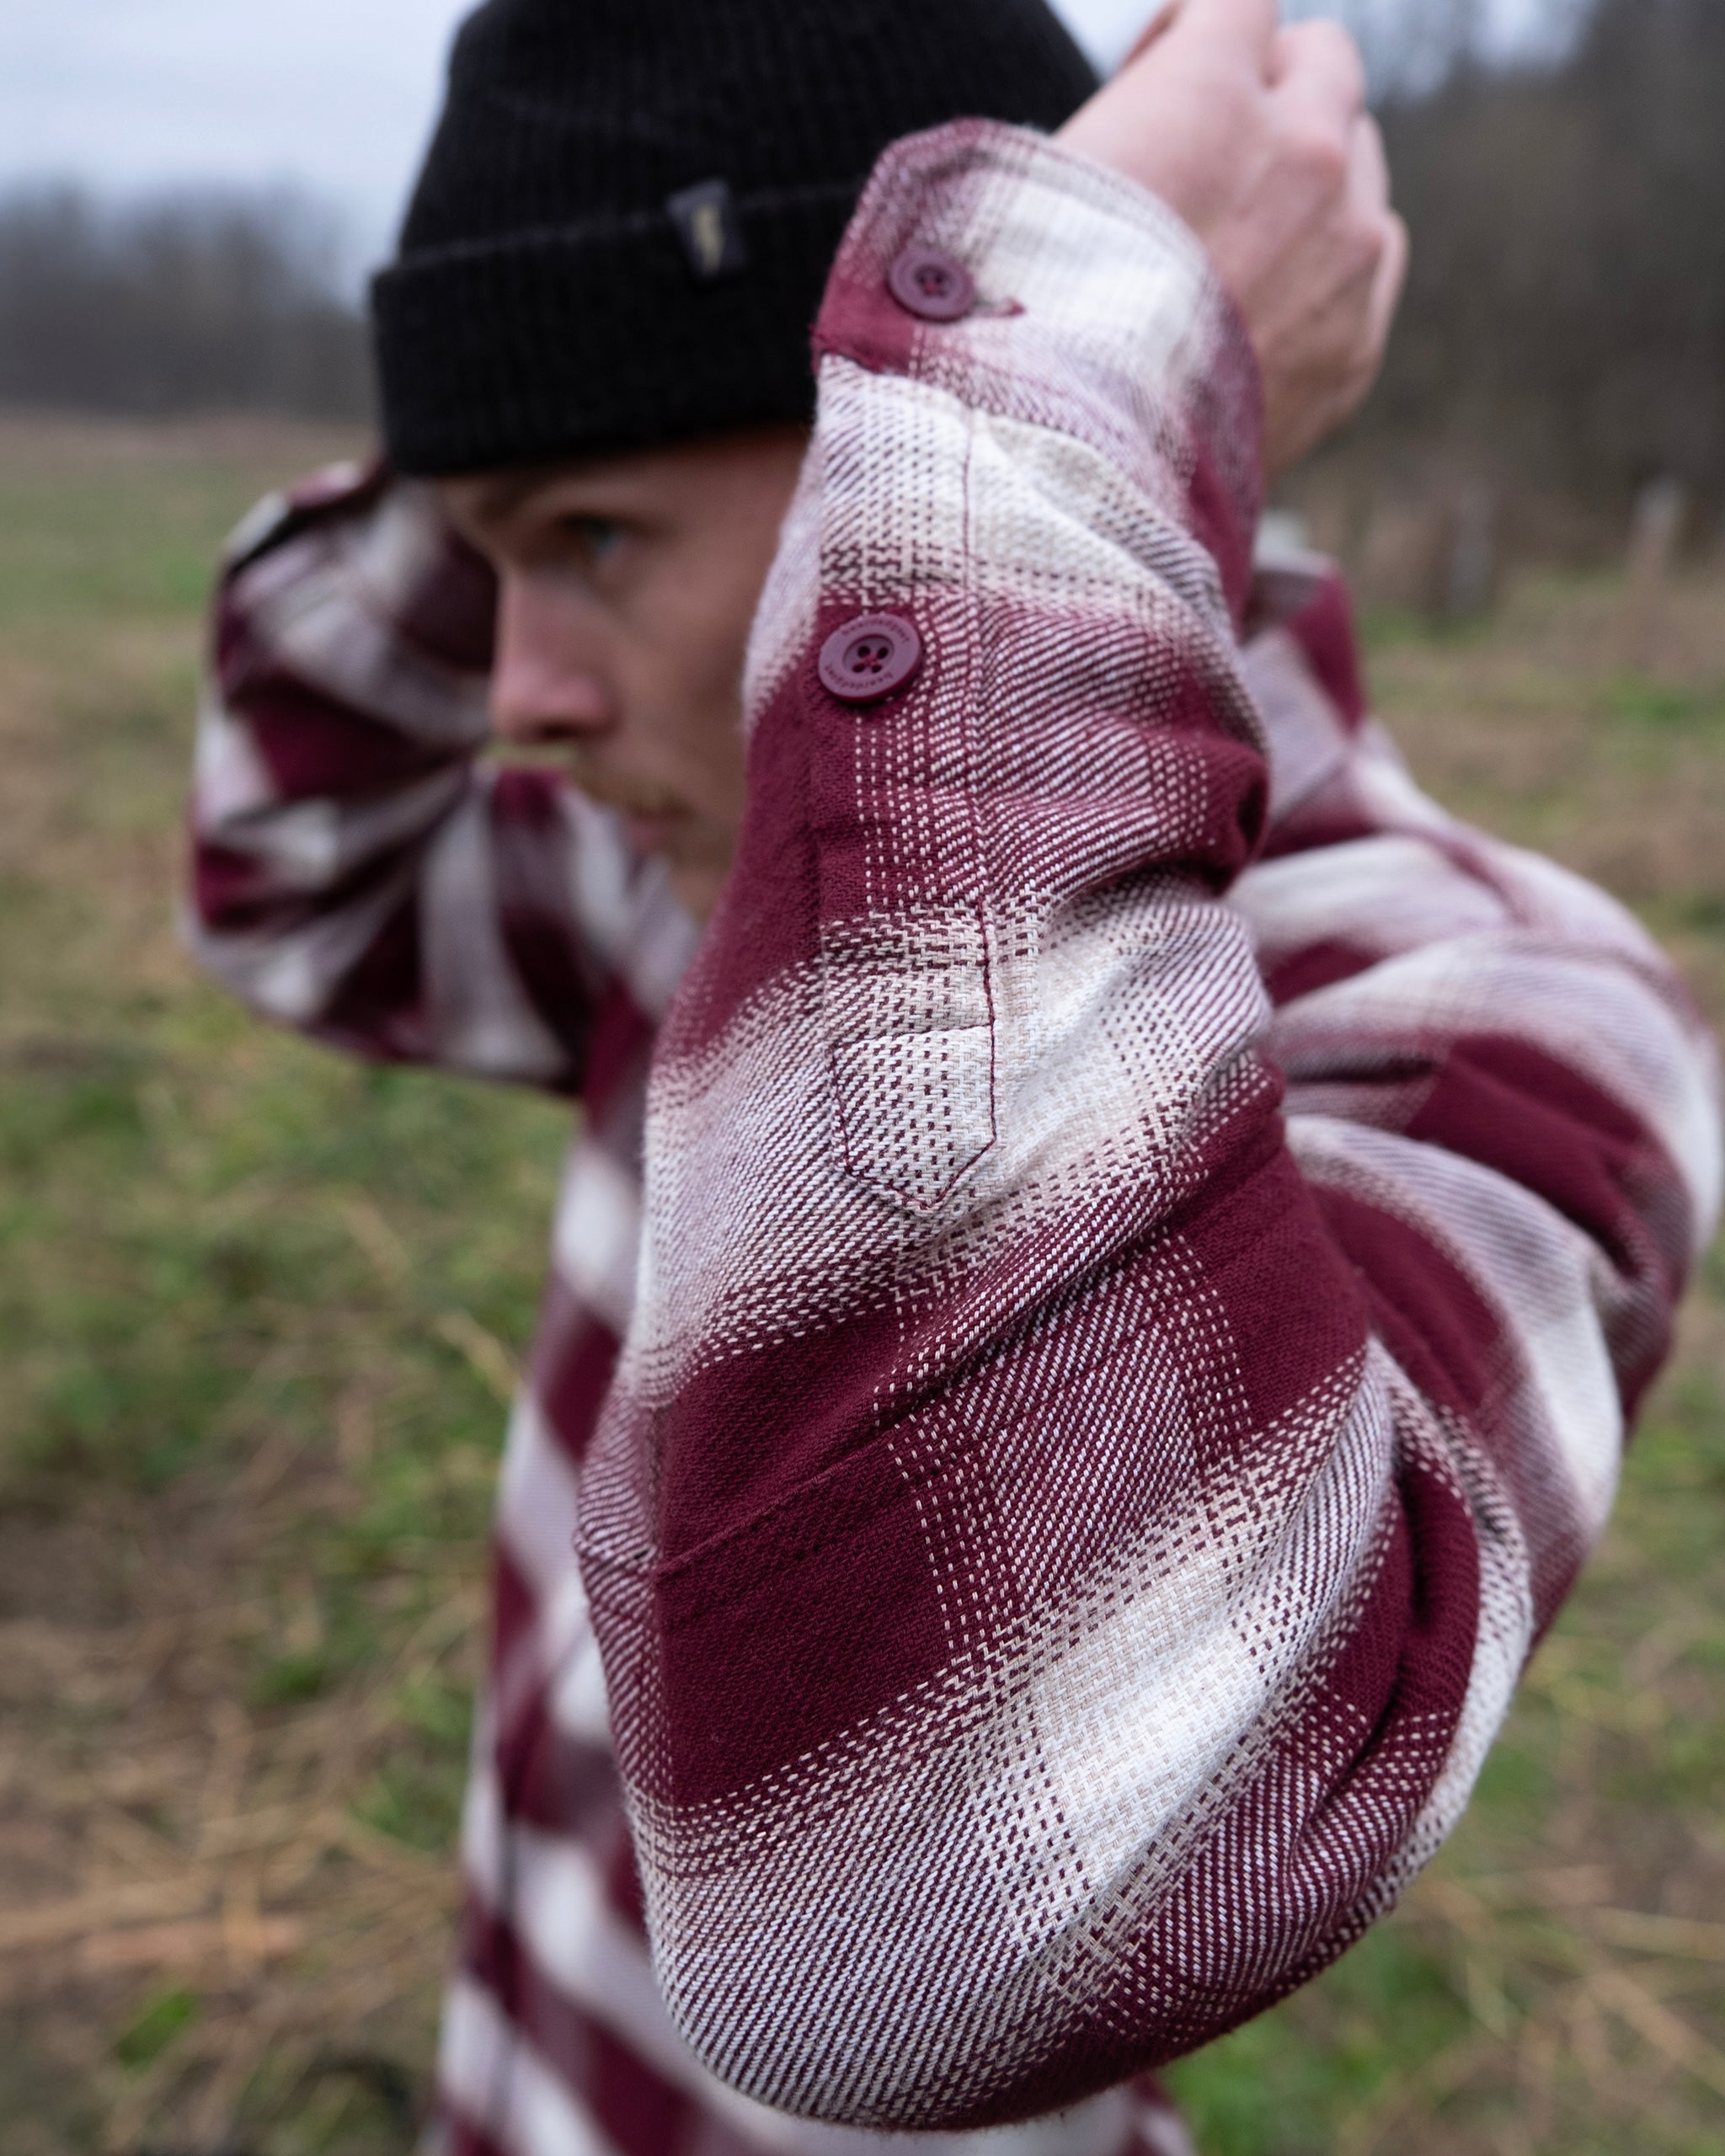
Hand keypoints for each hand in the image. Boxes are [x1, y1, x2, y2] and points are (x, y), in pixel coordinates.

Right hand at [1058, 0, 1407, 475]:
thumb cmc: (1020, 331)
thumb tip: (1152, 119)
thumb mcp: (1029, 187)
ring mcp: (1344, 249)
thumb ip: (1121, 120)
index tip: (1154, 83)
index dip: (1190, 37)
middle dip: (1271, 94)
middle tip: (1208, 159)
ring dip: (1309, 180)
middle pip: (1325, 65)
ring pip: (1359, 161)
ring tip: (1235, 247)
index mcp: (1210, 92)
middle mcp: (1301, 152)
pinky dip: (1332, 264)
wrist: (1069, 478)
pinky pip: (1374, 255)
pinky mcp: (1357, 340)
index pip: (1240, 2)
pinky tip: (1266, 307)